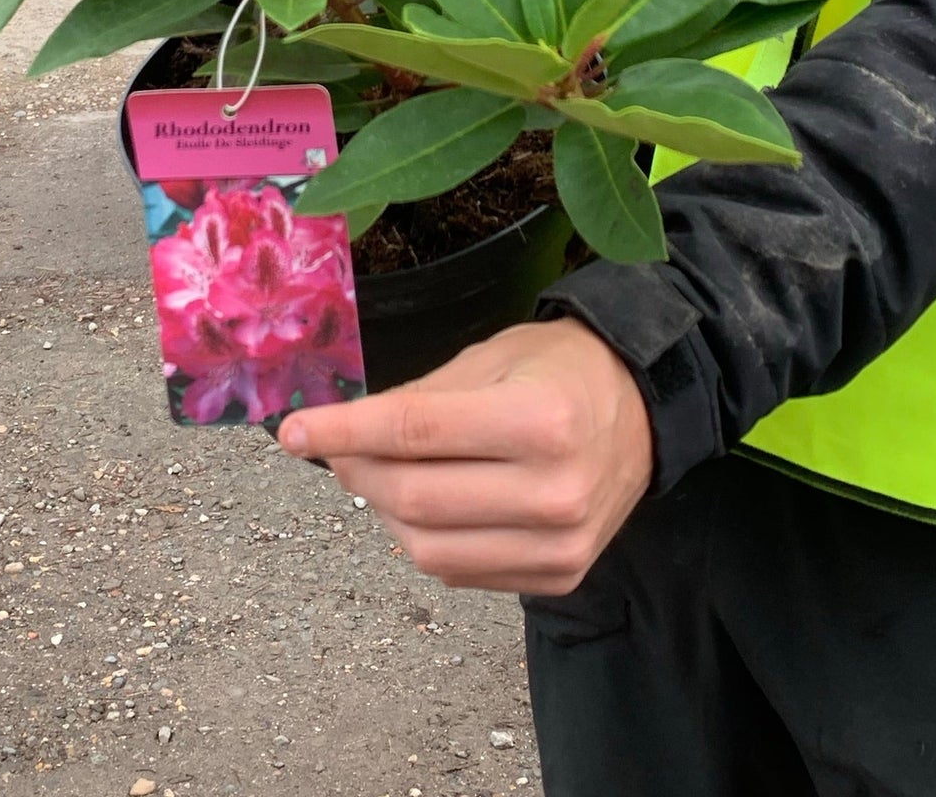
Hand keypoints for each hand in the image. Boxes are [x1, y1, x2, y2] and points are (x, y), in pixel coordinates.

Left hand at [277, 318, 652, 594]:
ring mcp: (561, 545)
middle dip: (358, 472)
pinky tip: (427, 504)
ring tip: (381, 475)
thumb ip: (418, 399)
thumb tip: (340, 432)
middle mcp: (556, 491)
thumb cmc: (559, 371)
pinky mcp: (559, 577)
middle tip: (335, 448)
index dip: (344, 431)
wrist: (641, 412)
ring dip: (385, 513)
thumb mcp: (490, 358)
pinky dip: (425, 540)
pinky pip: (459, 573)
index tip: (293, 432)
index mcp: (542, 420)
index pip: (416, 432)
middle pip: (416, 498)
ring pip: (428, 550)